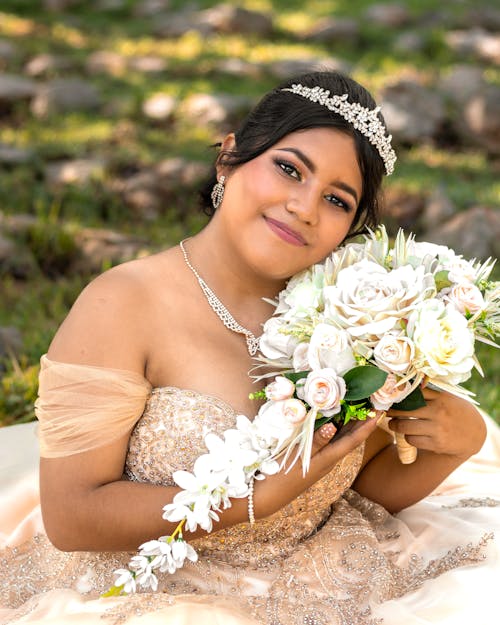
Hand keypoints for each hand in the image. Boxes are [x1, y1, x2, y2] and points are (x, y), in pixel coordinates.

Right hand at [255, 415, 377, 517]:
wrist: (264, 496)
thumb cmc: (280, 477)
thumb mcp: (297, 458)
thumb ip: (315, 442)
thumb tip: (333, 425)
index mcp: (328, 459)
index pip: (352, 440)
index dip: (366, 426)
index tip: (379, 411)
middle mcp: (327, 459)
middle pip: (349, 438)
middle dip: (362, 421)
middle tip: (371, 403)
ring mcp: (319, 459)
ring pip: (339, 438)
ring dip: (349, 422)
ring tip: (357, 405)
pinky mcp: (310, 457)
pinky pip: (327, 439)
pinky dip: (333, 426)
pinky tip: (332, 417)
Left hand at [387, 387, 485, 460]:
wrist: (474, 434)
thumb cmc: (455, 411)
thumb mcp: (447, 397)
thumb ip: (429, 391)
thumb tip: (403, 384)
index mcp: (441, 397)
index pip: (413, 392)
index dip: (398, 395)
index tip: (388, 396)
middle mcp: (439, 411)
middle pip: (405, 409)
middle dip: (391, 411)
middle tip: (386, 411)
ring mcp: (438, 428)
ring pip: (405, 426)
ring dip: (395, 425)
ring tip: (393, 424)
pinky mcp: (437, 443)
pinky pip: (412, 440)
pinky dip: (407, 437)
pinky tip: (409, 434)